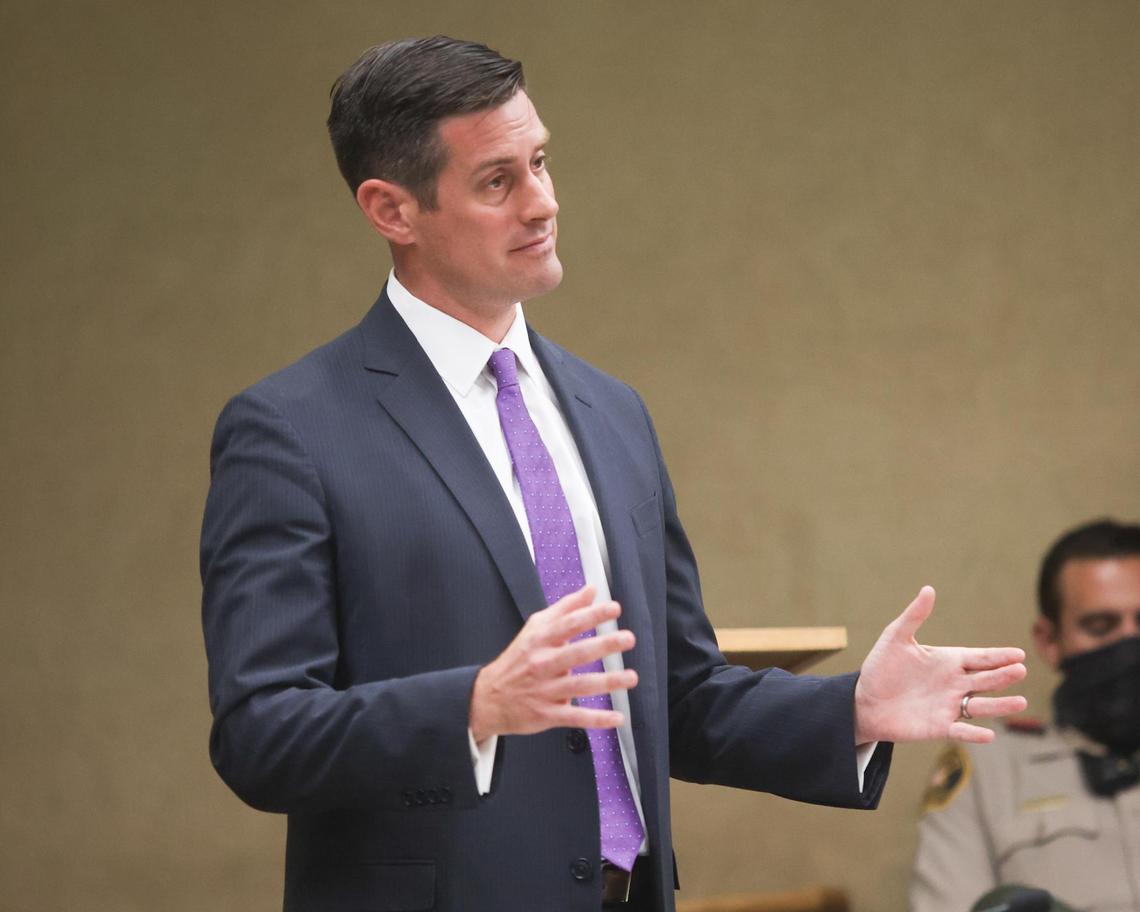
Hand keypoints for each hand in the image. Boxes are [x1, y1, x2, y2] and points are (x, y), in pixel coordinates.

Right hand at [469, 585, 637, 741]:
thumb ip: (565, 609)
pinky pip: (575, 717)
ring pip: (579, 685)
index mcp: (540, 640)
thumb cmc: (517, 660)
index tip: (613, 609)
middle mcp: (542, 663)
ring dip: (607, 682)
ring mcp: (544, 690)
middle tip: (628, 638)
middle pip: (575, 653)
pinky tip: (617, 717)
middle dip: (603, 645)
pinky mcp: (546, 714)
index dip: (591, 615)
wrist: (488, 698)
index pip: (568, 624)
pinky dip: (596, 719)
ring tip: (631, 677)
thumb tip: (591, 590)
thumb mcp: (535, 629)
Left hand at [853, 586, 1027, 744]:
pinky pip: (961, 730)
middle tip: (1020, 670)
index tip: (1019, 654)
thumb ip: (914, 616)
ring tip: (1020, 701)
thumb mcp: (895, 638)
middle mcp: (955, 684)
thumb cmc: (881, 668)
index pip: (980, 658)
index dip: (999, 656)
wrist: (864, 701)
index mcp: (948, 661)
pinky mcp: (940, 727)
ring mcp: (950, 706)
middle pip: (986, 680)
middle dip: (1003, 675)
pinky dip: (974, 734)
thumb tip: (929, 589)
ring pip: (982, 706)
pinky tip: (988, 735)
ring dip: (1000, 705)